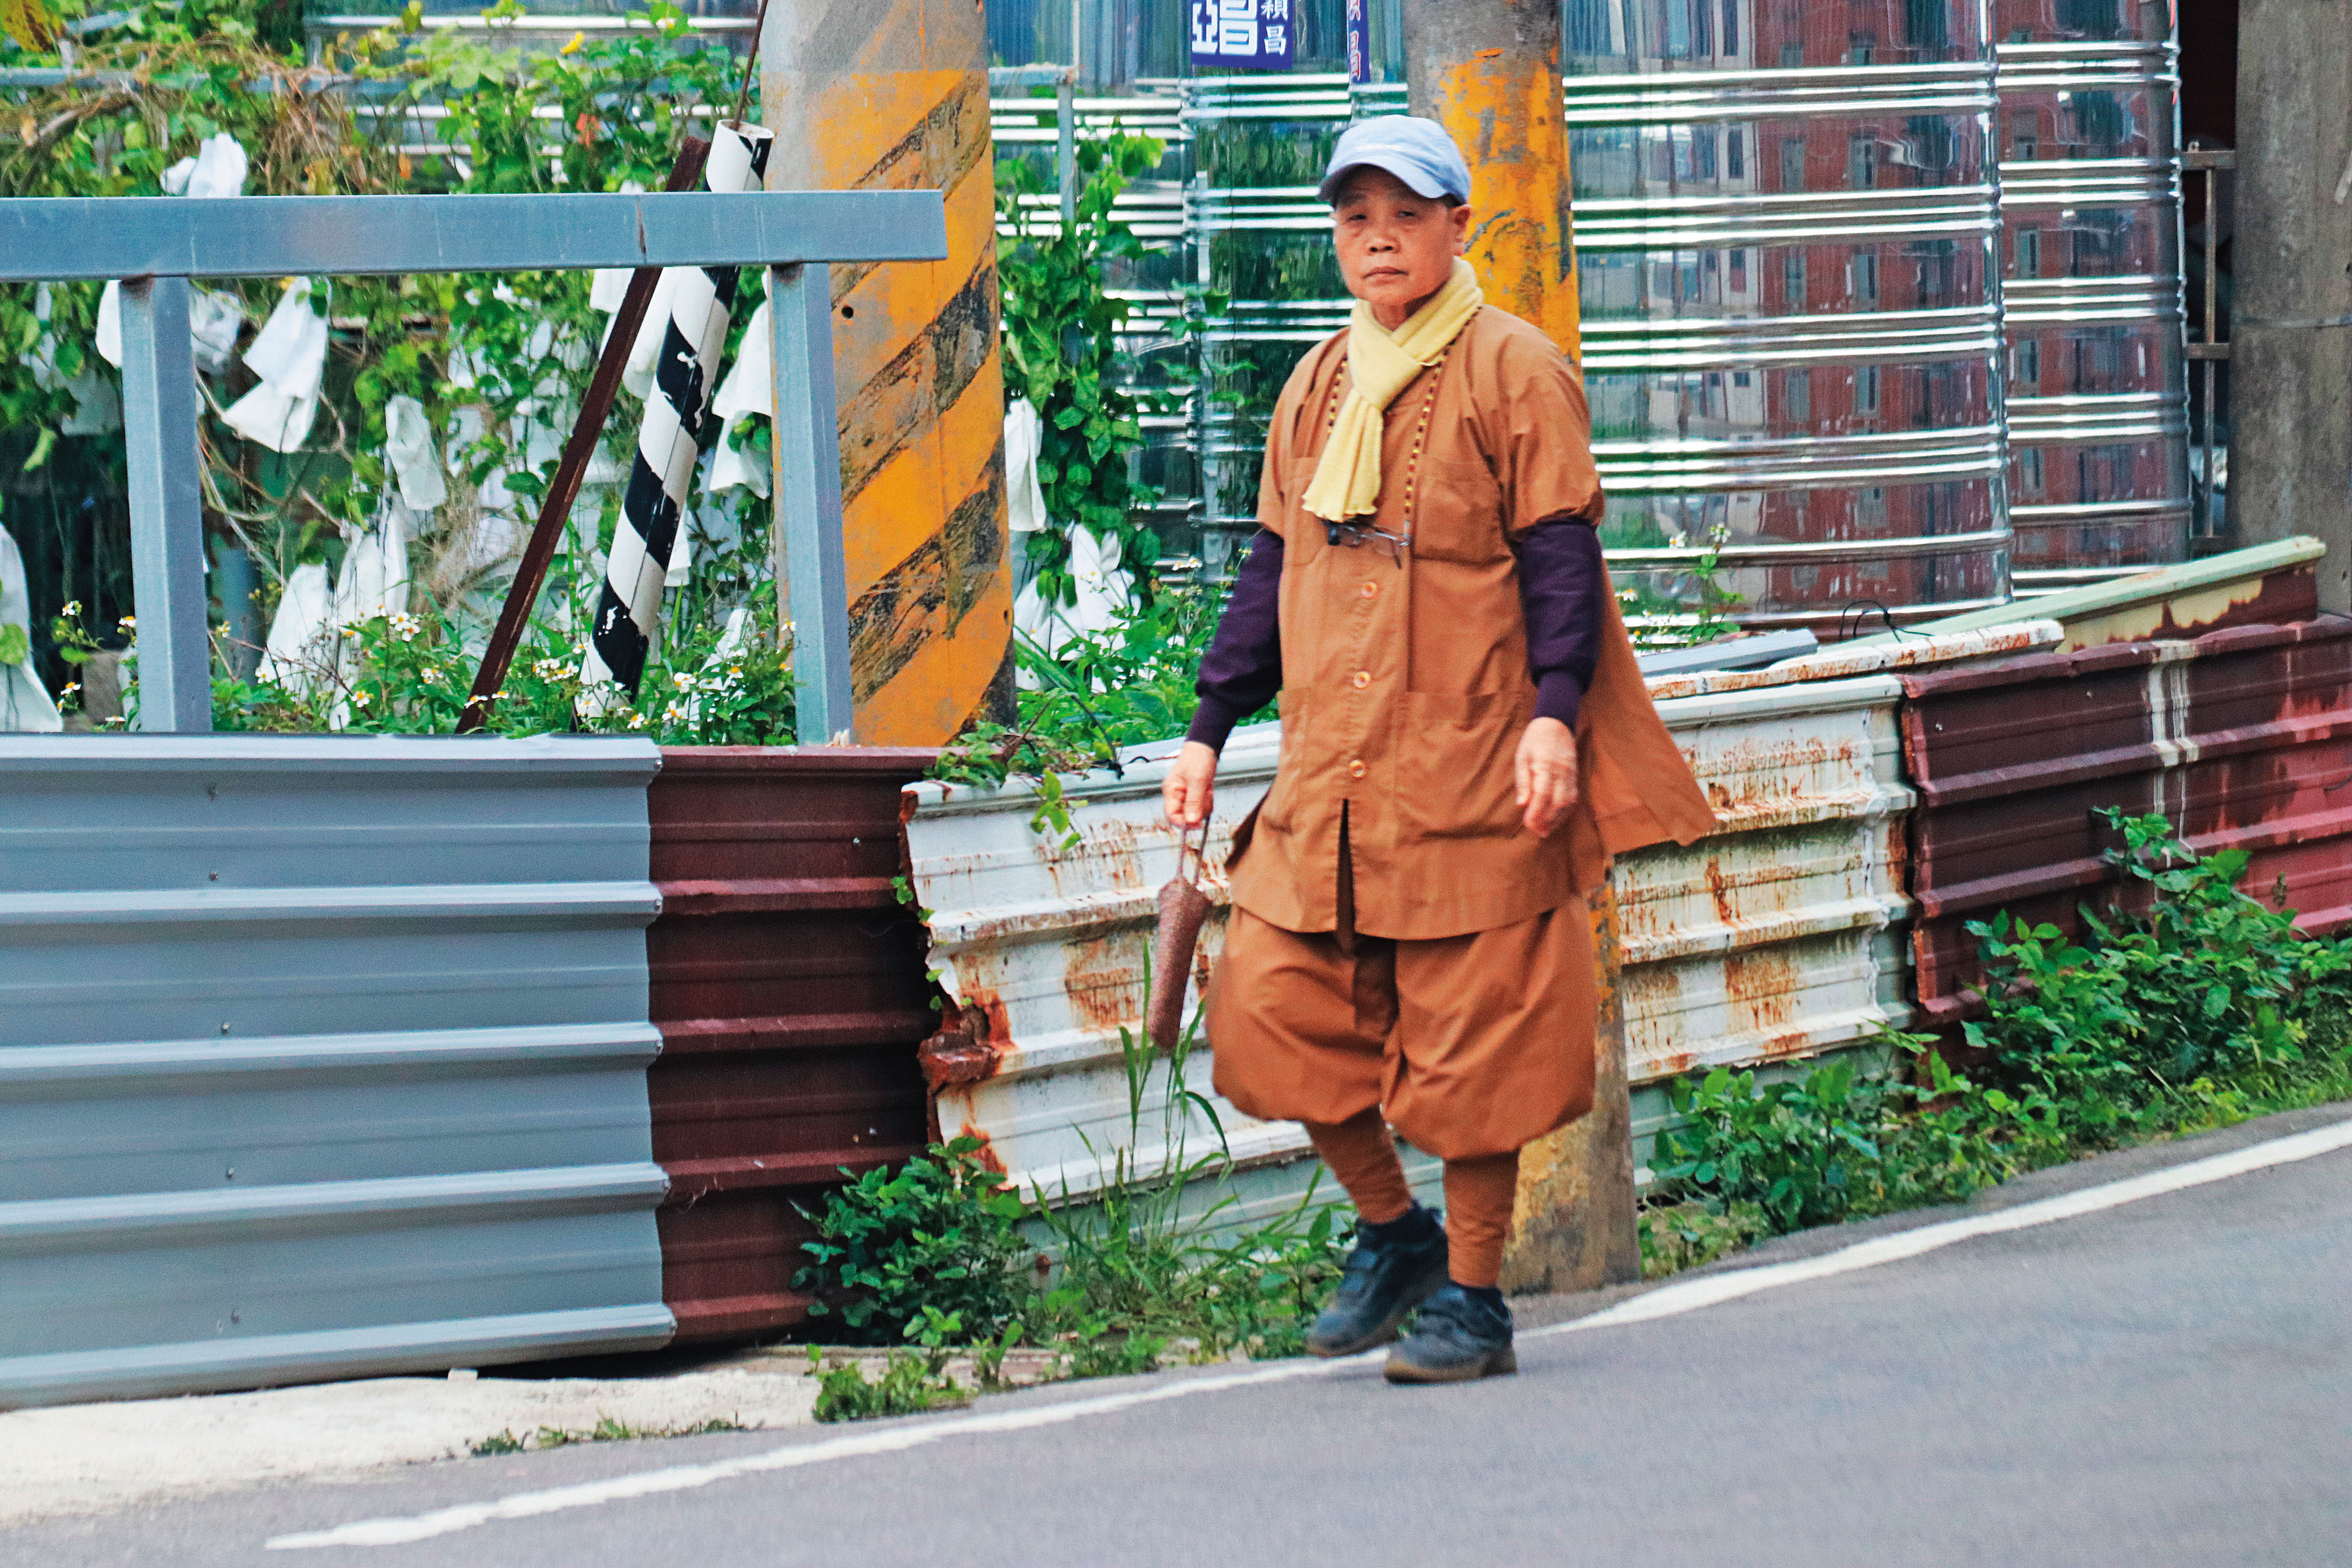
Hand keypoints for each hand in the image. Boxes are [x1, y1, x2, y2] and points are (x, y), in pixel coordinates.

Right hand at [1164, 740, 1218, 829]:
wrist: (1206, 749)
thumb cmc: (1197, 759)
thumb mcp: (1197, 780)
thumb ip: (1194, 802)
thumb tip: (1191, 821)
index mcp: (1171, 791)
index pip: (1171, 815)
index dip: (1182, 823)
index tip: (1196, 825)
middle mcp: (1177, 796)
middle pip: (1186, 816)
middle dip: (1198, 809)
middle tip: (1205, 794)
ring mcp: (1186, 797)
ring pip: (1197, 813)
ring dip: (1205, 804)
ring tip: (1206, 789)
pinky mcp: (1195, 797)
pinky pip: (1203, 808)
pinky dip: (1208, 801)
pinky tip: (1208, 790)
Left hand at [1515, 717, 1578, 837]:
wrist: (1556, 723)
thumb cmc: (1534, 740)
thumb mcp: (1522, 757)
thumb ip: (1523, 781)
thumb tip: (1522, 804)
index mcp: (1545, 766)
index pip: (1542, 795)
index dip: (1536, 812)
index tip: (1528, 824)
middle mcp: (1561, 773)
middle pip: (1557, 803)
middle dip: (1546, 820)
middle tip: (1535, 831)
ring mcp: (1571, 775)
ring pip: (1568, 803)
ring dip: (1557, 819)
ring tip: (1546, 830)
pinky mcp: (1575, 776)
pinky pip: (1573, 797)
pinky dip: (1565, 811)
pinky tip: (1557, 818)